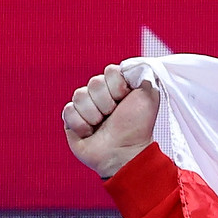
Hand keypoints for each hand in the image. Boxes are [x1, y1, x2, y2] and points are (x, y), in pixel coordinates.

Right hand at [63, 61, 158, 179]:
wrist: (124, 152)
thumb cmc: (138, 127)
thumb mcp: (149, 96)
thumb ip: (142, 74)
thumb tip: (131, 65)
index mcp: (117, 86)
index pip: (110, 71)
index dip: (118, 87)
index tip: (126, 100)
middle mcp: (100, 94)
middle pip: (94, 83)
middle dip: (106, 103)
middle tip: (114, 116)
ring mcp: (84, 106)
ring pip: (79, 96)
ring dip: (94, 115)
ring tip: (102, 126)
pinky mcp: (71, 120)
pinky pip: (68, 111)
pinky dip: (81, 124)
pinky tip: (90, 132)